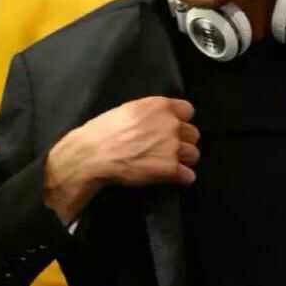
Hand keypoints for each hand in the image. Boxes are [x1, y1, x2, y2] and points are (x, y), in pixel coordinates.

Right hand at [43, 96, 199, 222]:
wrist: (92, 156)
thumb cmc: (103, 132)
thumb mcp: (128, 110)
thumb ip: (150, 113)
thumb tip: (159, 120)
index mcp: (160, 106)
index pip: (188, 111)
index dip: (180, 121)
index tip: (173, 129)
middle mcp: (171, 124)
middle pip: (193, 134)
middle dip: (183, 141)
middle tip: (168, 149)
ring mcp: (173, 147)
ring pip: (193, 154)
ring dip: (184, 160)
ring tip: (169, 164)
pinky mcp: (170, 168)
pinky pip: (189, 176)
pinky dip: (182, 178)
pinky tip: (172, 178)